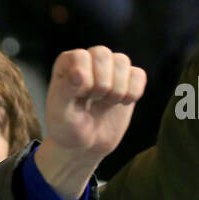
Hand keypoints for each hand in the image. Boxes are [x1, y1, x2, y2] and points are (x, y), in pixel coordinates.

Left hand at [34, 47, 144, 199]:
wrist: (85, 145)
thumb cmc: (67, 128)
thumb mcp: (59, 112)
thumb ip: (66, 90)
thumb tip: (79, 72)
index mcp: (67, 63)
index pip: (81, 56)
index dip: (84, 80)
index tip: (79, 98)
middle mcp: (89, 60)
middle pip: (103, 53)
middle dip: (101, 84)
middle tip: (93, 101)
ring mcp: (110, 68)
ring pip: (123, 60)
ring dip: (116, 89)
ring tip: (105, 103)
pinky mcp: (128, 80)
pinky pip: (139, 75)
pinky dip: (132, 93)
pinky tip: (120, 104)